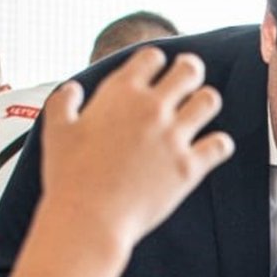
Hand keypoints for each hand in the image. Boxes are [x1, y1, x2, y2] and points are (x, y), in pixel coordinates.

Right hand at [36, 48, 233, 247]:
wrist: (89, 220)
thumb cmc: (69, 178)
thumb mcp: (56, 131)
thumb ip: (63, 103)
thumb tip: (73, 89)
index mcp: (120, 94)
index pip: (152, 57)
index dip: (156, 62)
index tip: (156, 72)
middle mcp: (151, 109)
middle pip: (189, 70)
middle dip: (190, 72)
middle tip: (187, 82)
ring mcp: (173, 137)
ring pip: (209, 101)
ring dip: (205, 104)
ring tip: (198, 113)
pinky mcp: (189, 167)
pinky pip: (221, 145)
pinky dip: (219, 145)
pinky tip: (210, 149)